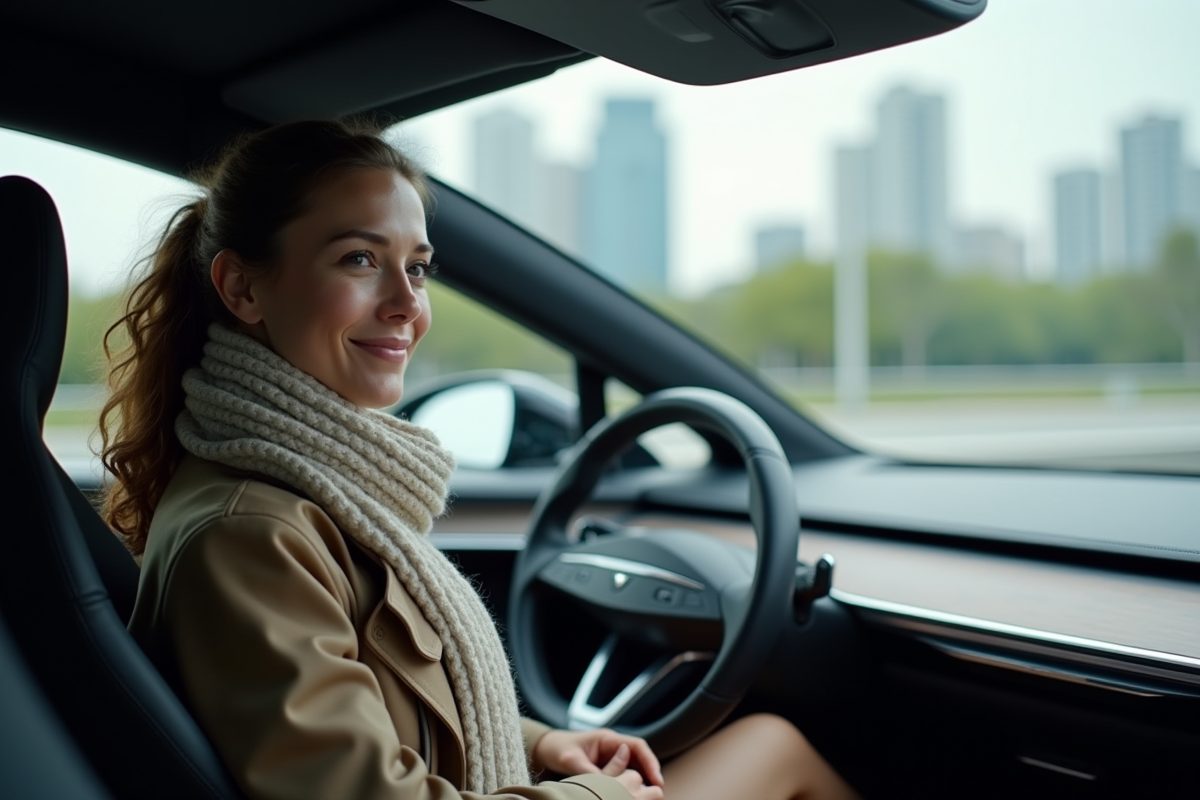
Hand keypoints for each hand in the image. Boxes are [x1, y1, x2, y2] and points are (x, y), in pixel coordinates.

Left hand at [532, 728, 664, 792]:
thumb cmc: (558, 749)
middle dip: (651, 774)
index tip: (657, 779)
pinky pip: (623, 776)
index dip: (650, 761)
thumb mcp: (571, 760)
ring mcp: (611, 758)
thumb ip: (590, 770)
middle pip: (640, 759)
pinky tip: (631, 796)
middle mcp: (613, 747)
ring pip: (634, 769)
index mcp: (607, 739)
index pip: (637, 746)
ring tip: (647, 796)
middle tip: (657, 793)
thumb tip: (608, 785)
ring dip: (642, 781)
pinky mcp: (607, 768)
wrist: (545, 750)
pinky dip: (630, 786)